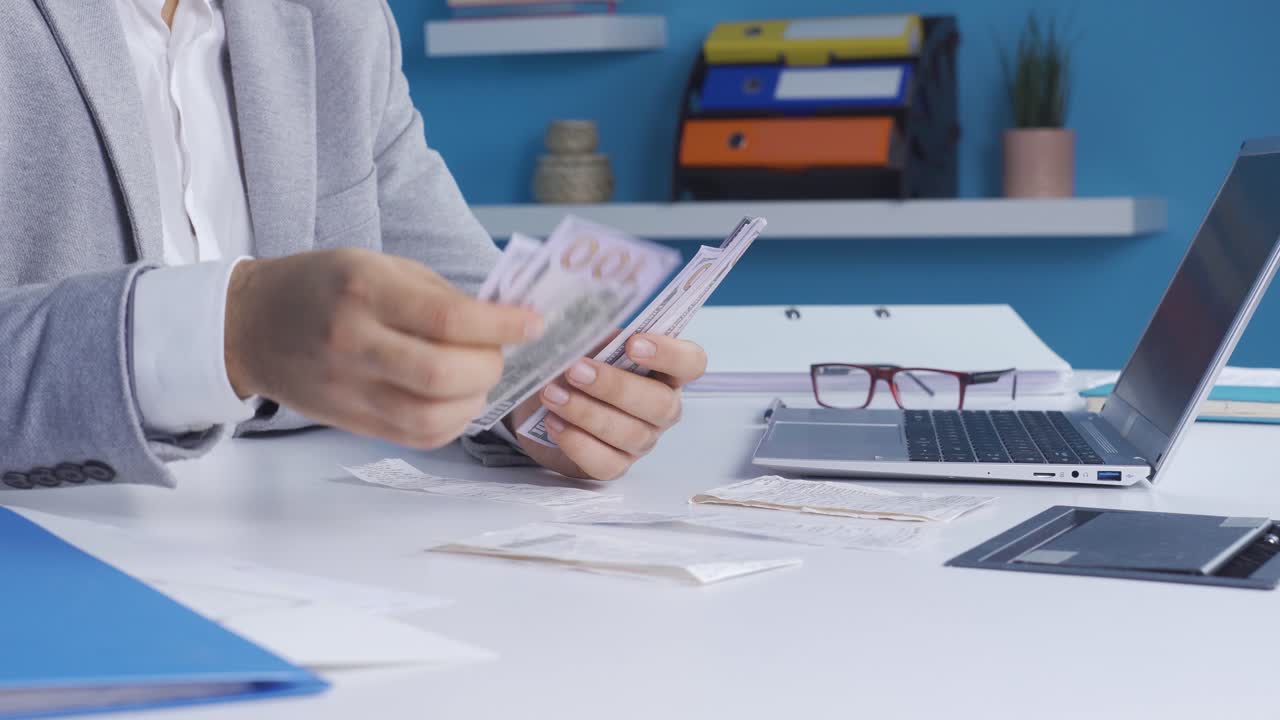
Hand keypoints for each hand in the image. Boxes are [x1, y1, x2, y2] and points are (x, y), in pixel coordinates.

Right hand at [224, 248, 542, 448]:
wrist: (251, 326)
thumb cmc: (325, 286)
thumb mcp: (380, 265)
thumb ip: (440, 294)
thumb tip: (504, 320)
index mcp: (364, 291)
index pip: (447, 318)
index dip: (501, 325)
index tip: (532, 323)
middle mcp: (353, 343)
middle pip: (443, 374)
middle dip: (490, 366)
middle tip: (500, 352)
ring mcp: (349, 388)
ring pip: (432, 416)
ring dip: (474, 399)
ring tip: (478, 376)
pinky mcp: (351, 421)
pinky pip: (417, 436)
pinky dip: (453, 422)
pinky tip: (457, 400)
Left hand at [506, 334, 707, 480]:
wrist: (545, 400)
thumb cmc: (577, 362)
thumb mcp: (587, 339)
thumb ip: (596, 330)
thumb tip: (588, 319)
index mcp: (666, 370)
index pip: (691, 363)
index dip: (669, 354)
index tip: (633, 344)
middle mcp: (663, 407)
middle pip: (660, 404)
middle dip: (615, 387)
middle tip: (575, 370)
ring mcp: (643, 440)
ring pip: (630, 434)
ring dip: (587, 412)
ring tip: (552, 393)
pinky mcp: (616, 465)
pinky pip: (606, 463)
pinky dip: (577, 442)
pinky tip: (553, 422)